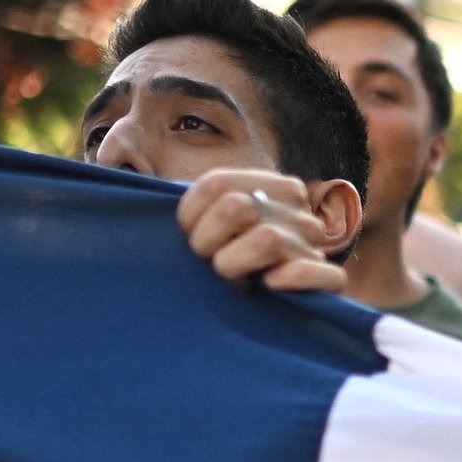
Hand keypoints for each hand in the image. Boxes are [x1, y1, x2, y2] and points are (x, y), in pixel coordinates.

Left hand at [176, 168, 352, 294]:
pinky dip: (289, 279)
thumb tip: (131, 152)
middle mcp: (300, 208)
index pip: (216, 184)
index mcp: (274, 185)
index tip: (188, 236)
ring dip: (235, 264)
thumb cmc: (227, 260)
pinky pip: (315, 272)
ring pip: (267, 239)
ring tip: (232, 278)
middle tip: (208, 260)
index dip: (190, 216)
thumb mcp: (210, 222)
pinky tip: (269, 286)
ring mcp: (317, 243)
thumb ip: (194, 199)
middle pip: (237, 207)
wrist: (267, 309)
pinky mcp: (330, 279)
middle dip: (208, 241)